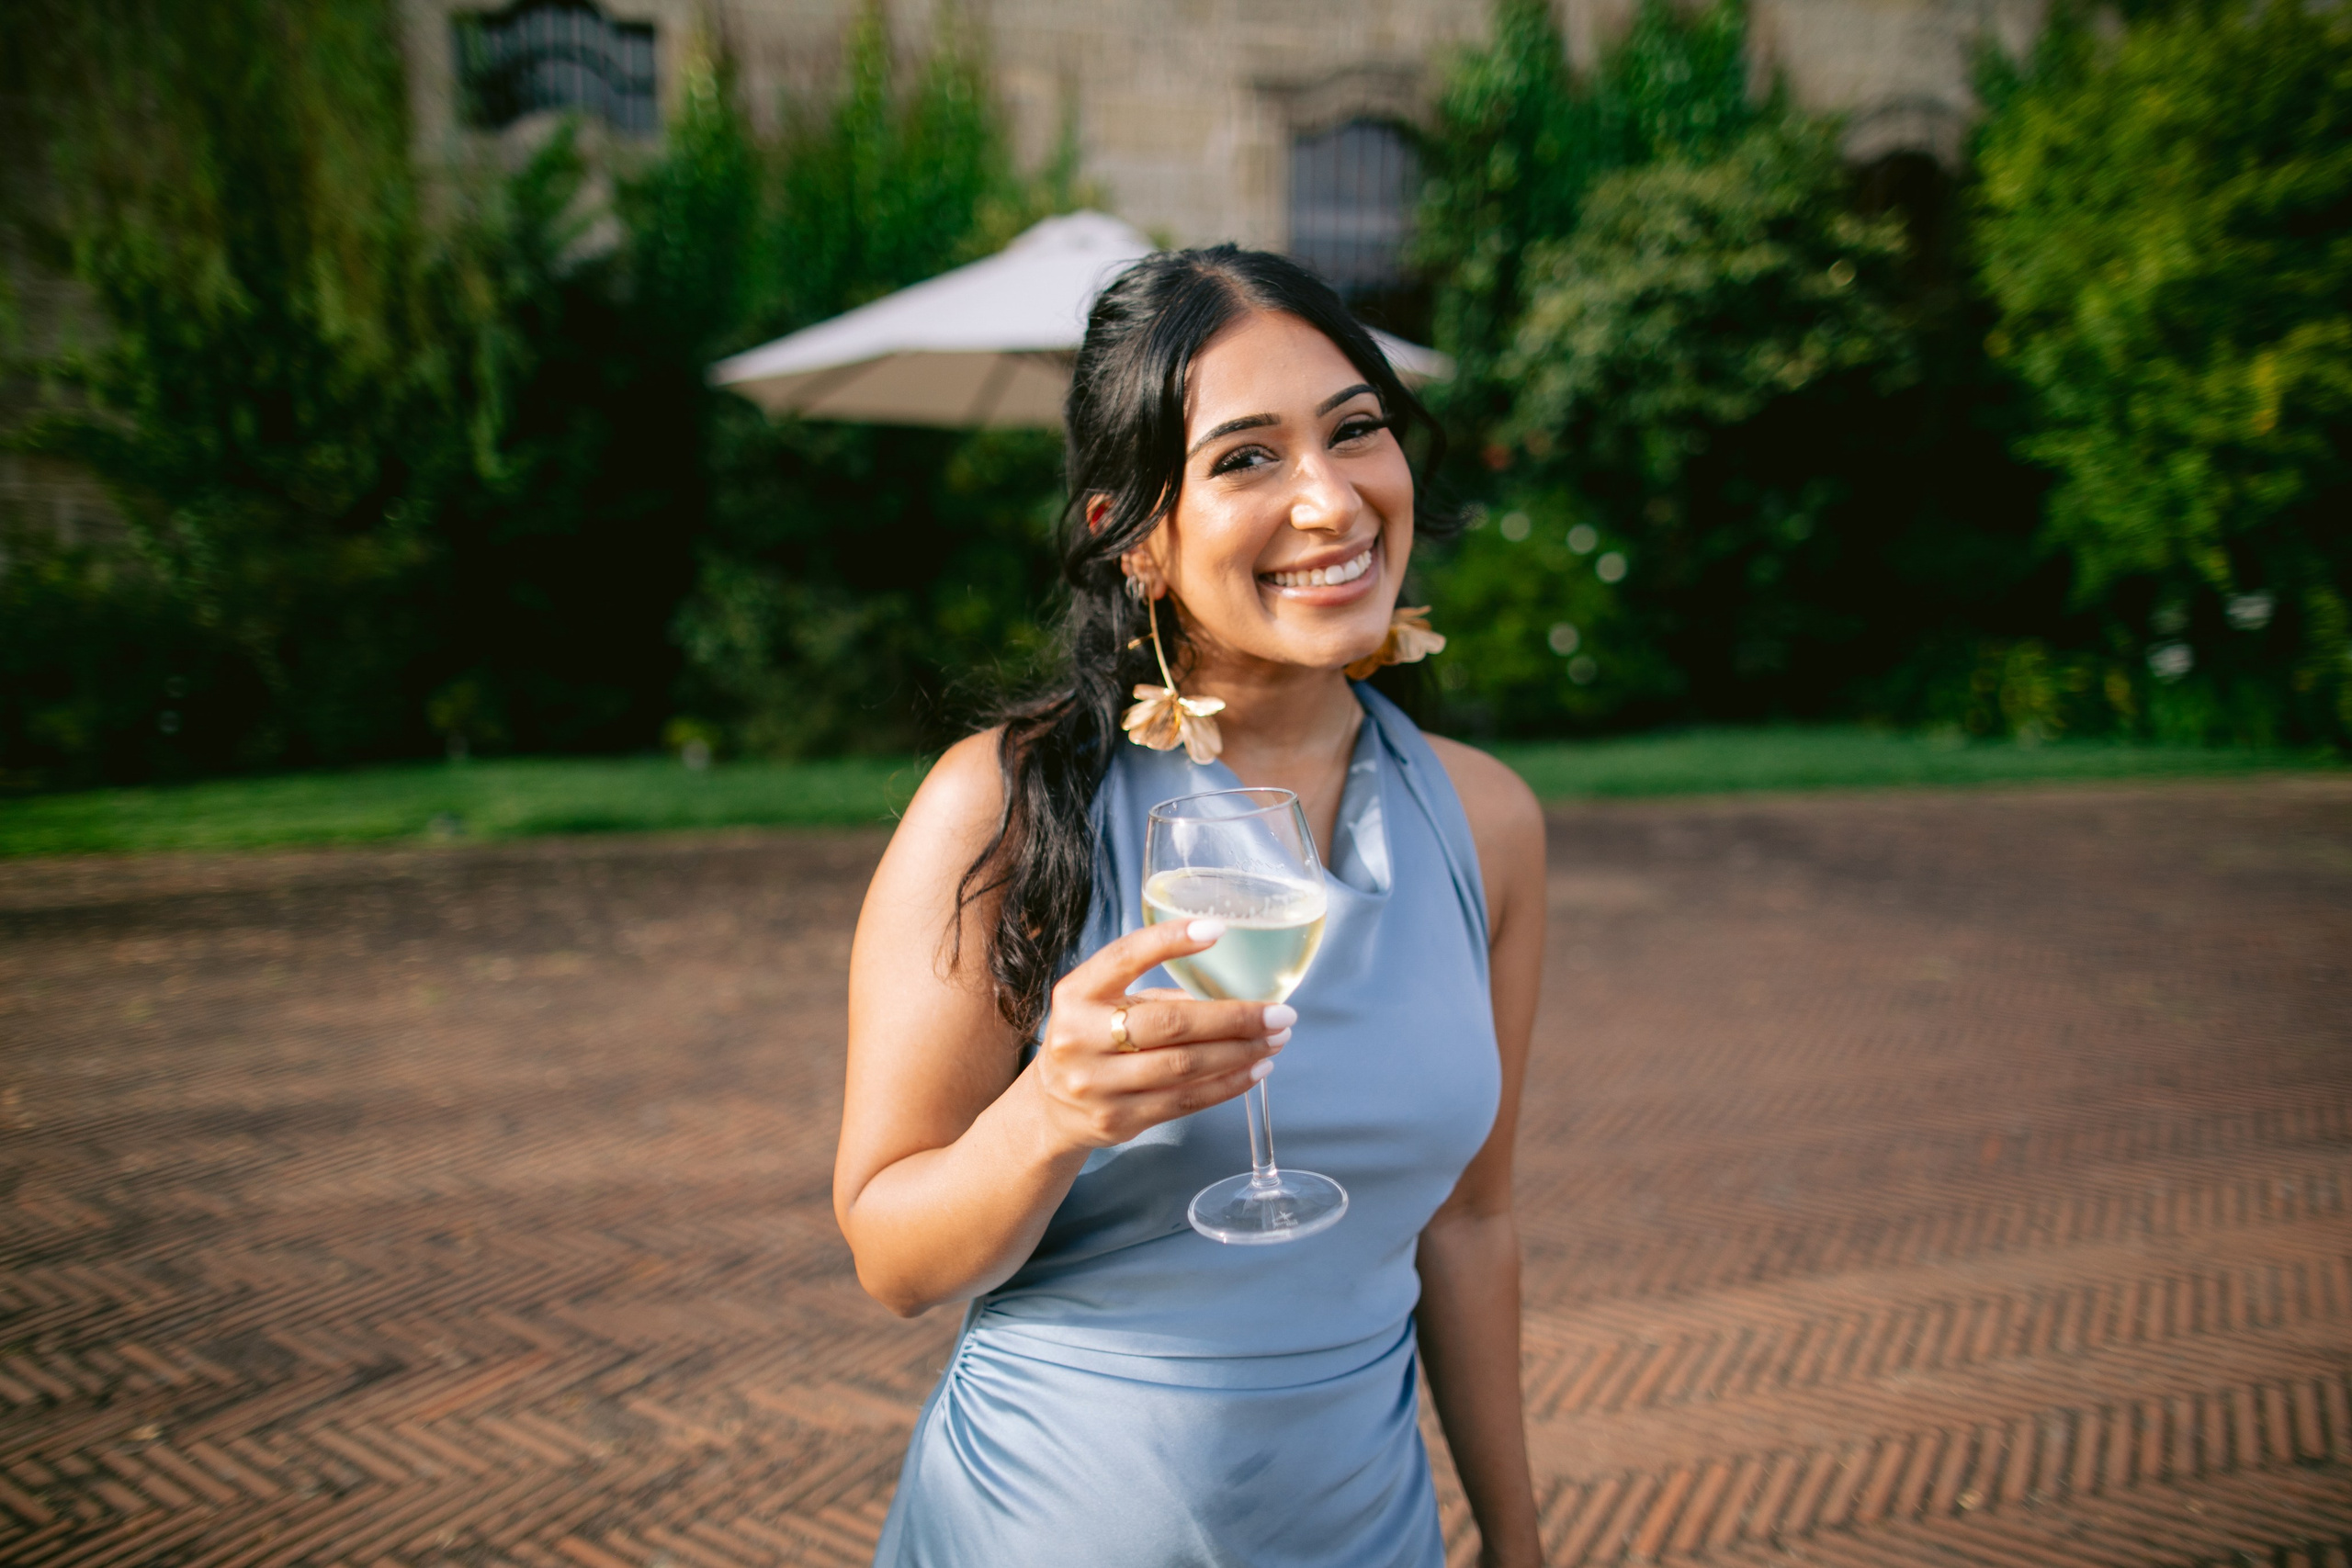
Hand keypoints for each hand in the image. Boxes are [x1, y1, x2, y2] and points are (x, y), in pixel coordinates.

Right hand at [1031, 919, 1292, 1152]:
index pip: (1123, 957)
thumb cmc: (1094, 1040)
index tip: (1218, 928)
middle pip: (1170, 1023)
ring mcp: (1096, 1084)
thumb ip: (1156, 995)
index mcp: (1076, 994)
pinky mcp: (1117, 1120)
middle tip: (1280, 1013)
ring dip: (1241, 1052)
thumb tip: (1231, 995)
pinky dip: (1228, 1084)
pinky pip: (1185, 1101)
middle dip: (1235, 1017)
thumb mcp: (1106, 1004)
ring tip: (1276, 1040)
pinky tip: (1255, 1069)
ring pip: (1184, 1067)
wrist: (1051, 1108)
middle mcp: (1080, 1037)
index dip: (1169, 941)